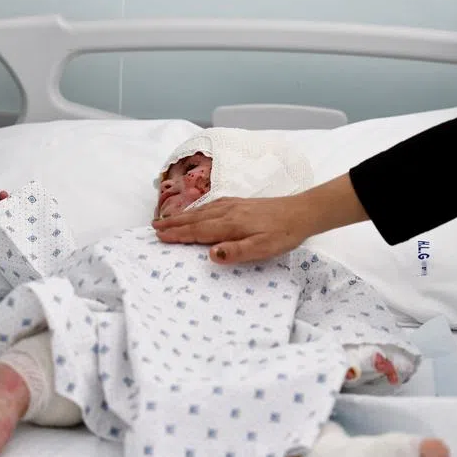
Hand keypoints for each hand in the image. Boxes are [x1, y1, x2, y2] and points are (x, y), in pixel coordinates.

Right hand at [152, 195, 314, 263]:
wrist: (302, 212)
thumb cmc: (284, 233)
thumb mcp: (263, 248)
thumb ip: (237, 251)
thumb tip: (211, 253)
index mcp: (231, 225)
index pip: (198, 231)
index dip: (178, 234)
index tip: (159, 236)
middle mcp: (228, 212)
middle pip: (196, 218)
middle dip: (174, 223)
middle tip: (153, 227)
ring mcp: (234, 205)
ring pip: (202, 211)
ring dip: (183, 216)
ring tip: (167, 219)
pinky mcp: (241, 203)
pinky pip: (212, 205)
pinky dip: (198, 209)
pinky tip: (197, 211)